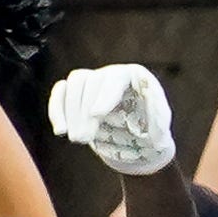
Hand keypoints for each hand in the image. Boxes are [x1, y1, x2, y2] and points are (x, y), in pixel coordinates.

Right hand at [49, 64, 177, 175]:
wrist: (139, 143)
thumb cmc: (153, 133)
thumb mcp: (161, 127)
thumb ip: (157, 111)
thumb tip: (149, 89)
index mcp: (135, 76)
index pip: (115, 78)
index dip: (105, 95)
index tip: (97, 115)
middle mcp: (112, 73)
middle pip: (90, 81)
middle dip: (84, 111)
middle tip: (83, 139)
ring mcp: (93, 80)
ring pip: (73, 85)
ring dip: (70, 112)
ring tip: (77, 139)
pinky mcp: (77, 92)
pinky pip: (60, 93)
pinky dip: (57, 110)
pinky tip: (60, 131)